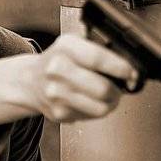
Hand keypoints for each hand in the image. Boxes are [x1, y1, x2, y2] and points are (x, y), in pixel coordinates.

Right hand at [0, 34, 137, 131]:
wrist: (30, 80)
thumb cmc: (59, 61)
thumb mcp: (75, 44)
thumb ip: (100, 51)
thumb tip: (130, 69)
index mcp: (65, 47)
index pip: (99, 59)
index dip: (121, 69)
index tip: (131, 74)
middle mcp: (57, 69)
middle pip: (103, 89)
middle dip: (118, 91)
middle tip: (119, 88)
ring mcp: (56, 93)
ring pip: (100, 107)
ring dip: (110, 104)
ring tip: (108, 97)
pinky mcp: (58, 113)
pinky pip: (90, 116)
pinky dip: (95, 110)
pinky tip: (89, 101)